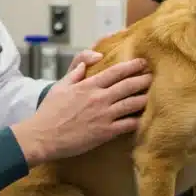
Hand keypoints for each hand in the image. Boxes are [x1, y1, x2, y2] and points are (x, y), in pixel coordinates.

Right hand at [13, 51, 150, 164]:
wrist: (43, 137)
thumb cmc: (50, 112)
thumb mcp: (60, 85)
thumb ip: (76, 70)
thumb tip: (91, 58)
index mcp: (88, 86)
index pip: (116, 72)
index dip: (132, 66)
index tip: (142, 63)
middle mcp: (99, 99)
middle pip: (129, 86)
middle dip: (143, 80)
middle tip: (152, 77)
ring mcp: (104, 116)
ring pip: (132, 104)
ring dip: (144, 98)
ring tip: (152, 95)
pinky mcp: (105, 133)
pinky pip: (128, 125)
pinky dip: (137, 120)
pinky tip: (143, 118)